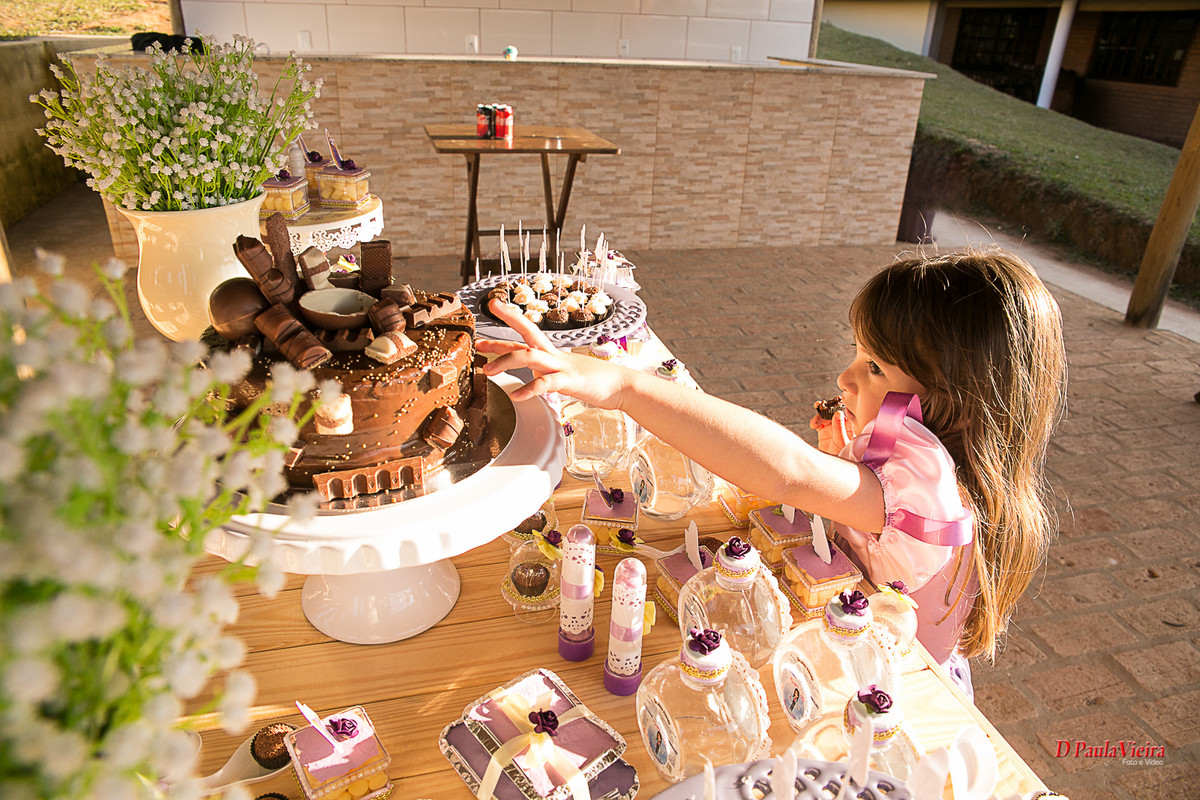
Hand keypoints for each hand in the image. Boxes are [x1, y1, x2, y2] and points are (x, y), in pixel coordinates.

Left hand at [478, 299, 628, 406]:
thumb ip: (546, 372)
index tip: (484, 330)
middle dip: (503, 328)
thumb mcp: (564, 373)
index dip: (504, 329)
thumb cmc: (595, 380)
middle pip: (525, 333)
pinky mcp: (570, 381)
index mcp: (551, 352)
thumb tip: (534, 375)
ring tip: (486, 371)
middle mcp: (553, 354)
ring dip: (505, 361)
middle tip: (479, 338)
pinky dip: (529, 389)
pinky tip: (516, 396)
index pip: (524, 334)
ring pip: (529, 355)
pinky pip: (546, 383)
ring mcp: (561, 366)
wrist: (621, 385)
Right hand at [809, 404, 850, 454]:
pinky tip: (814, 425)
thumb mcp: (842, 442)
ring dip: (819, 414)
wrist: (832, 467)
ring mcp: (832, 427)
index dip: (841, 404)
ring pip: (825, 414)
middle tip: (821, 405)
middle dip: (827, 406)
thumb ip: (840, 428)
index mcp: (851, 426)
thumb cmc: (844, 456)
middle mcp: (841, 424)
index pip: (847, 411)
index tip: (835, 400)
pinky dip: (814, 421)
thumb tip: (838, 413)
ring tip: (816, 421)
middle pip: (834, 410)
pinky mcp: (823, 432)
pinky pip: (818, 422)